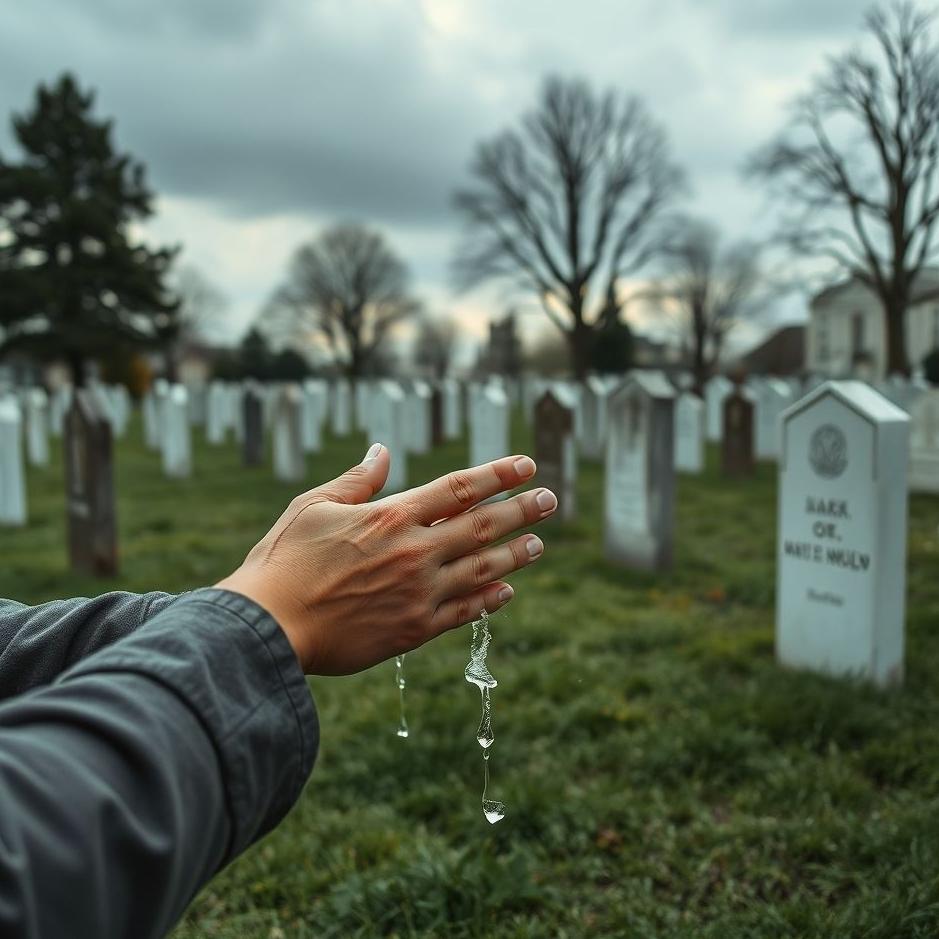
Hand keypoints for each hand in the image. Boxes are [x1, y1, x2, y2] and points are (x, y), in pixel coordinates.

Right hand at [216, 444, 556, 674]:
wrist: (269, 627)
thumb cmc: (284, 561)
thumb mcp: (314, 506)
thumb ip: (357, 480)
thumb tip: (383, 451)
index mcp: (391, 517)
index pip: (458, 488)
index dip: (496, 475)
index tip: (526, 465)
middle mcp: (414, 552)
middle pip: (482, 526)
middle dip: (521, 510)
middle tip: (550, 499)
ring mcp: (418, 594)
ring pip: (482, 569)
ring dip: (515, 555)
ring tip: (539, 544)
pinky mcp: (413, 631)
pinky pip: (463, 613)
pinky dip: (489, 601)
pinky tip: (507, 592)